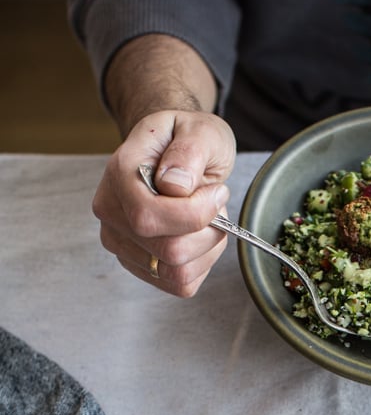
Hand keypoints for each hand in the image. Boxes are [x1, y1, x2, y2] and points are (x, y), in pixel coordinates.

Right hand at [92, 110, 236, 296]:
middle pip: (169, 251)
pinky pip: (180, 284)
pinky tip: (199, 236)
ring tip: (206, 219)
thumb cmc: (185, 140)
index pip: (149, 217)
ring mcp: (121, 243)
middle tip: (214, 204)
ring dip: (207, 249)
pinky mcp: (140, 265)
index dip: (196, 213)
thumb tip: (174, 186)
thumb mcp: (199, 131)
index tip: (216, 192)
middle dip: (208, 231)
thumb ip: (188, 152)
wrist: (174, 152)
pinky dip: (202, 263)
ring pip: (177, 273)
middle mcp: (111, 213)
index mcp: (119, 175)